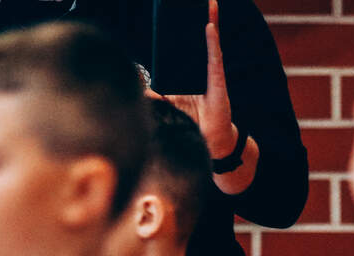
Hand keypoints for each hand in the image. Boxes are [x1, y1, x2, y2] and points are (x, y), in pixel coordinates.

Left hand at [160, 0, 236, 158]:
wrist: (210, 144)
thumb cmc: (190, 125)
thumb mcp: (167, 108)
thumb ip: (154, 97)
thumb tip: (135, 90)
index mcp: (189, 76)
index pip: (185, 49)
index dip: (181, 33)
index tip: (175, 14)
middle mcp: (201, 72)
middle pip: (199, 41)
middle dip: (196, 20)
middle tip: (192, 0)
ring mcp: (211, 76)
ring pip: (210, 44)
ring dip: (210, 22)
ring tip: (207, 3)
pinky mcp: (219, 85)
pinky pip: (216, 60)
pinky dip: (212, 44)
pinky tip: (209, 28)